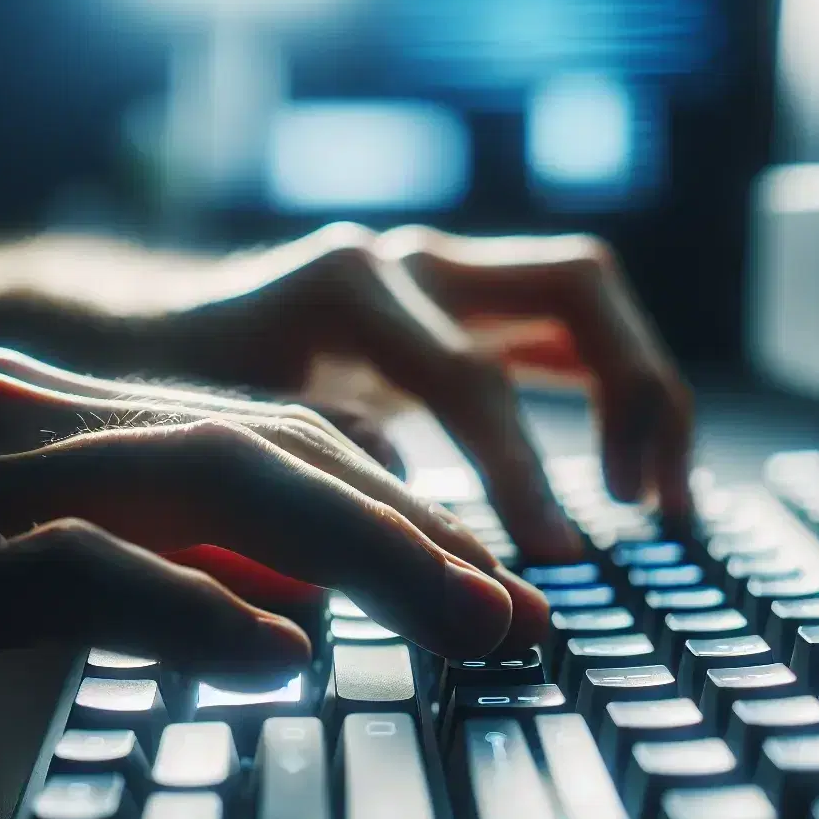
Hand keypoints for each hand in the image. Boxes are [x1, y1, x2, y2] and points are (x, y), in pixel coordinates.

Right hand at [0, 349, 546, 778]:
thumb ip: (134, 567)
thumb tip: (283, 612)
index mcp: (47, 415)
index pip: (266, 436)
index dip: (397, 506)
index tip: (491, 580)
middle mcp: (13, 421)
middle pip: (266, 447)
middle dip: (414, 527)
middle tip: (521, 608)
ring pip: (198, 486)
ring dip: (355, 556)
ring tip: (460, 626)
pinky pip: (61, 574)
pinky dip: (183, 611)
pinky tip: (272, 659)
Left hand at [167, 224, 693, 561]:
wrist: (154, 336)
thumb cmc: (180, 394)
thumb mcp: (225, 432)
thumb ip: (315, 457)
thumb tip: (412, 502)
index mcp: (349, 288)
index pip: (470, 374)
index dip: (523, 470)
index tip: (557, 557)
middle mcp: (412, 262)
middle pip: (574, 287)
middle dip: (632, 391)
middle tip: (645, 503)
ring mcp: (446, 274)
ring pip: (591, 297)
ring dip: (645, 388)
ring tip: (664, 498)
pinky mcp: (466, 305)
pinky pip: (569, 332)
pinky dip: (616, 392)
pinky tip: (634, 476)